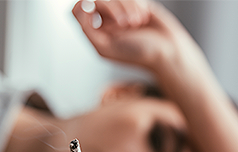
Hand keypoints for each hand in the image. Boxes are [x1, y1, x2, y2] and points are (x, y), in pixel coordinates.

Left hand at [73, 0, 204, 75]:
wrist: (165, 50)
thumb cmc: (137, 54)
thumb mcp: (106, 48)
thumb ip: (88, 30)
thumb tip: (81, 8)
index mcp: (97, 35)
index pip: (79, 12)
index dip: (83, 5)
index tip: (92, 9)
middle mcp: (106, 23)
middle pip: (97, 1)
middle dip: (112, 9)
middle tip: (125, 24)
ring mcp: (121, 13)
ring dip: (126, 8)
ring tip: (137, 23)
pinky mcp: (135, 5)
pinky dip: (135, 5)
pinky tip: (143, 18)